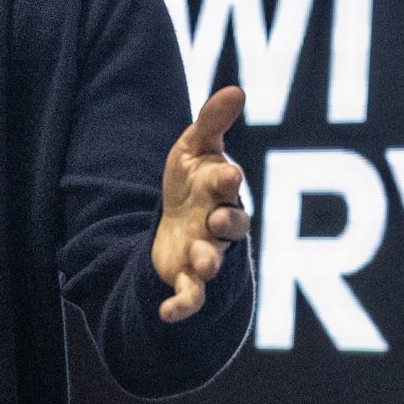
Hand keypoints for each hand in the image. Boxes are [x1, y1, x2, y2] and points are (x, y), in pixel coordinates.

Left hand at [152, 85, 250, 322]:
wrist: (175, 222)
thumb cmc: (191, 182)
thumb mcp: (195, 147)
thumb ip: (212, 122)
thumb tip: (237, 89)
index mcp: (221, 191)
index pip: (229, 185)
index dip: (228, 181)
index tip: (228, 174)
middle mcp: (218, 224)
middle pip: (231, 226)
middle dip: (227, 223)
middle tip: (218, 220)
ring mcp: (205, 253)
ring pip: (213, 260)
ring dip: (208, 262)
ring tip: (202, 264)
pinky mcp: (188, 279)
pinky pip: (191, 297)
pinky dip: (182, 308)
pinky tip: (166, 315)